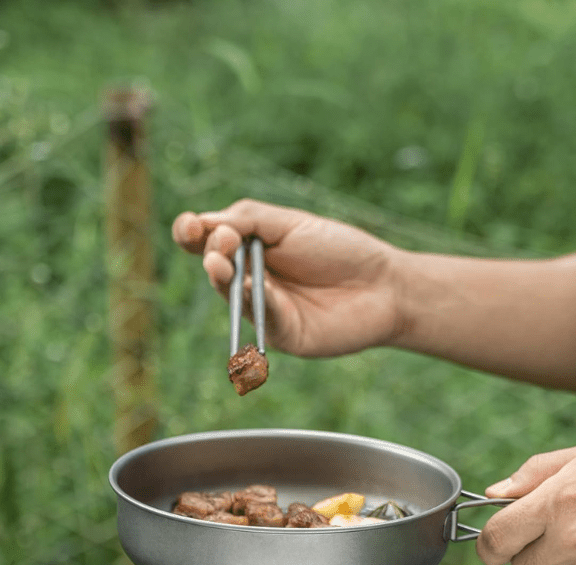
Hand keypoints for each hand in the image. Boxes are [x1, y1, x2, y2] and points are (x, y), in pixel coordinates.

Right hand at [172, 199, 400, 356]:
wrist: (384, 284)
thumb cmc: (341, 250)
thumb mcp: (292, 224)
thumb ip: (250, 220)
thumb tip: (204, 222)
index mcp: (249, 248)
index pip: (206, 241)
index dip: (191, 233)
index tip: (191, 227)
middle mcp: (249, 279)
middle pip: (214, 267)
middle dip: (212, 252)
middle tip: (224, 243)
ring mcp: (263, 309)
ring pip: (231, 294)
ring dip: (223, 278)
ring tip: (221, 263)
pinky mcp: (281, 333)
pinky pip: (262, 316)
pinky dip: (254, 300)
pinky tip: (249, 287)